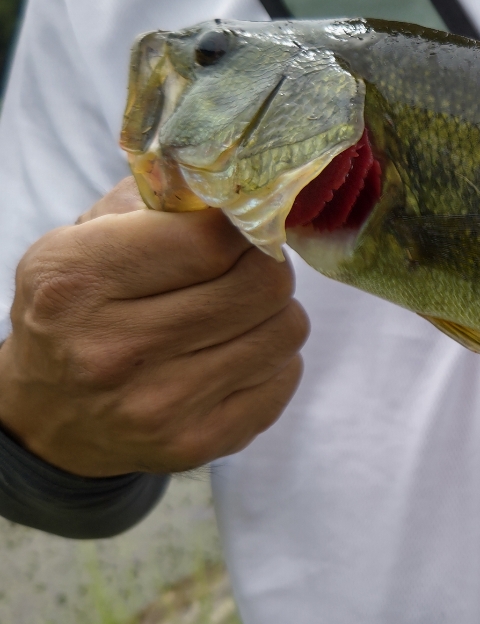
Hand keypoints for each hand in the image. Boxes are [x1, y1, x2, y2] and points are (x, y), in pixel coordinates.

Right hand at [0, 178, 307, 476]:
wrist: (49, 417)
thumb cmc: (76, 311)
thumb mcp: (80, 242)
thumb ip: (151, 202)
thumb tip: (234, 179)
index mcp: (79, 283)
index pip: (212, 240)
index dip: (242, 224)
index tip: (241, 221)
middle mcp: (116, 350)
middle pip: (263, 284)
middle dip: (266, 263)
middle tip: (248, 262)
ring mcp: (162, 406)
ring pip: (287, 329)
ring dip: (275, 310)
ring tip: (239, 309)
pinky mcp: (200, 443)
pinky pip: (286, 376)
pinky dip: (274, 357)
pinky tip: (234, 352)